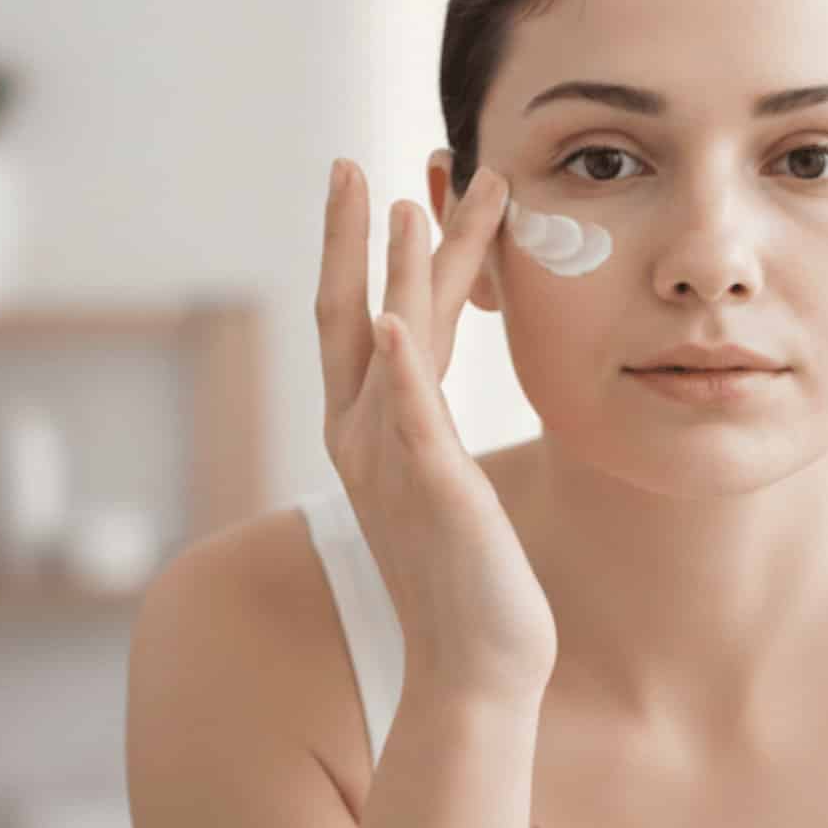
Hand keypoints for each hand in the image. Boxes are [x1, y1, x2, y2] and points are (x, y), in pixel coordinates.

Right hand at [315, 157, 555, 706]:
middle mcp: (366, 437)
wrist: (473, 661)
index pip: (366, 320)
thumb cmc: (466, 574)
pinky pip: (411, 416)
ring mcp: (393, 459)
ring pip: (388, 344)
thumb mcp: (442, 480)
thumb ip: (429, 424)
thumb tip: (434, 377)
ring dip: (393, 272)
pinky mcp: (431, 487)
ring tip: (403, 204)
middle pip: (354, 314)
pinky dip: (400, 365)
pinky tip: (397, 317)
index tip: (377, 187)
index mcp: (371, 431)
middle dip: (356, 238)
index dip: (365, 252)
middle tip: (355, 165)